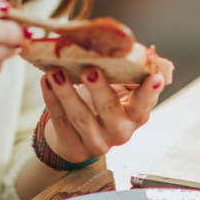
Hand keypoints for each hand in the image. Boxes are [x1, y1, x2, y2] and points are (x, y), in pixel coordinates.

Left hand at [40, 66, 163, 162]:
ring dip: (67, 93)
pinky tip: (46, 81)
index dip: (149, 92)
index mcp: (136, 115)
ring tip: (55, 72)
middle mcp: (121, 132)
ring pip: (81, 118)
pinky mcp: (75, 149)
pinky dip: (52, 100)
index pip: (144, 103)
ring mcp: (98, 143)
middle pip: (110, 110)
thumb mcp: (118, 90)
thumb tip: (143, 50)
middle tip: (90, 70)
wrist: (78, 135)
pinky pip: (61, 123)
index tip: (153, 77)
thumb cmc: (103, 103)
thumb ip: (128, 73)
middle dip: (99, 89)